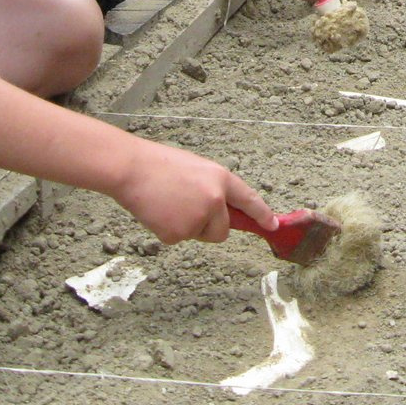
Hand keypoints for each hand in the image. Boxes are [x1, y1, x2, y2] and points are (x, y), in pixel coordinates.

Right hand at [113, 141, 276, 243]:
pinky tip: (159, 211)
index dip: (262, 214)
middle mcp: (214, 200)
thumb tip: (222, 212)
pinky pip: (179, 239)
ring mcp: (197, 218)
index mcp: (221, 179)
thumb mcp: (197, 170)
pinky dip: (169, 230)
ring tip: (169, 203)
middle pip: (223, 231)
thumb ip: (213, 189)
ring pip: (199, 235)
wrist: (132, 170)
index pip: (249, 199)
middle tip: (187, 208)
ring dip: (187, 226)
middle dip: (210, 227)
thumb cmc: (160, 165)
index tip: (273, 225)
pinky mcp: (178, 234)